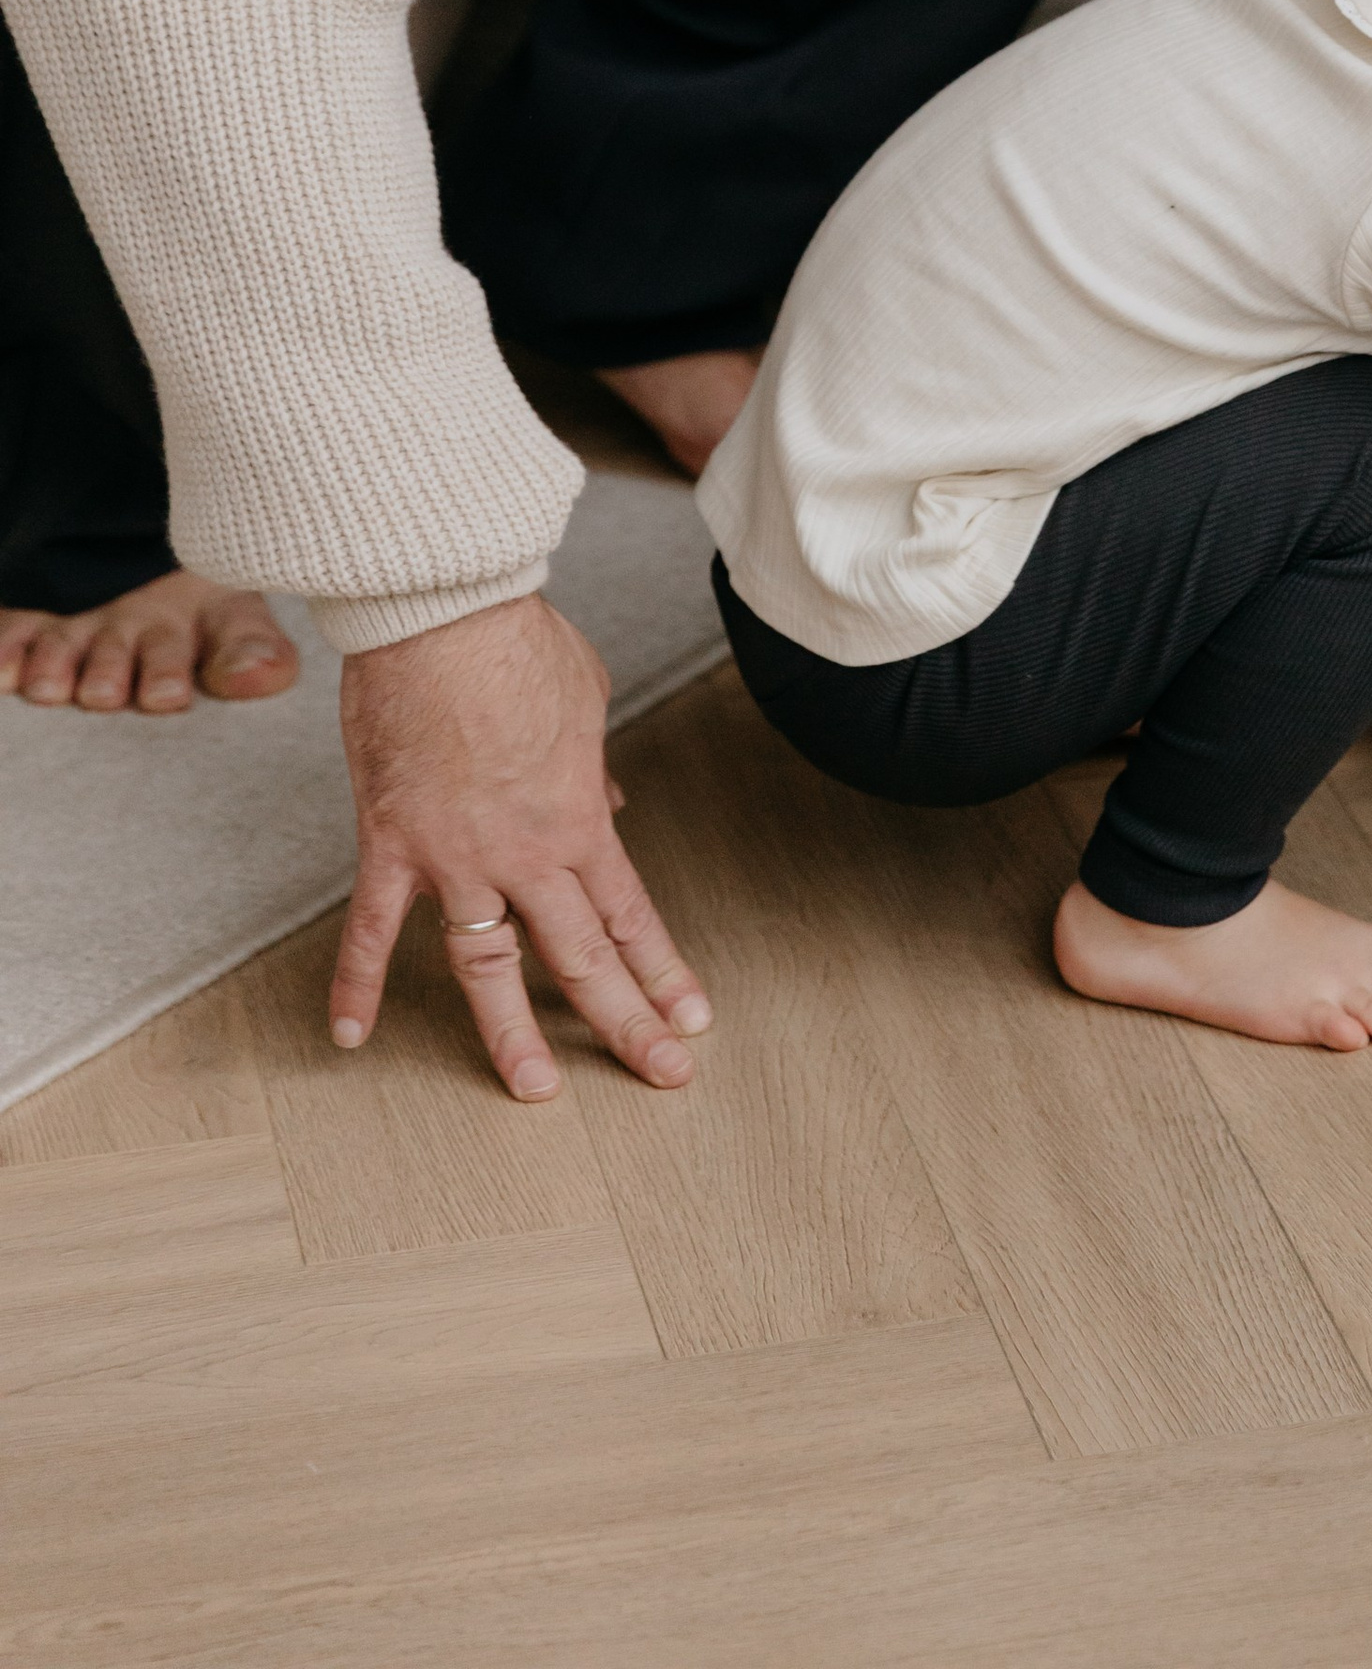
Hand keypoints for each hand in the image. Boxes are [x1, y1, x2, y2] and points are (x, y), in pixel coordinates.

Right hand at [330, 593, 709, 1100]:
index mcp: (580, 820)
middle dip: (625, 1021)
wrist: (446, 613)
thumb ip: (597, 767)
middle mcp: (526, 854)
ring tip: (534, 1089)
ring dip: (510, 1034)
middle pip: (581, 958)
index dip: (663, 971)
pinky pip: (370, 929)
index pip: (631, 915)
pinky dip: (357, 982)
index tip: (690, 1018)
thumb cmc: (517, 643)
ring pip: (487, 967)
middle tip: (661, 1073)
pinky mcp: (391, 843)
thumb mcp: (588, 701)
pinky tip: (350, 1034)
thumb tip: (612, 801)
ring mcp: (456, 857)